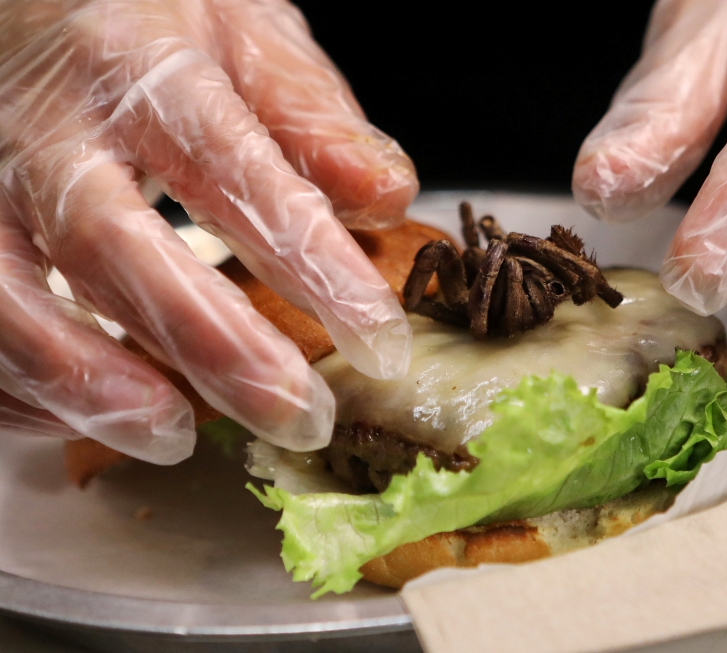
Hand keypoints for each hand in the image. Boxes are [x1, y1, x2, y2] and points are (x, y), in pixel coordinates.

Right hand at [0, 0, 417, 462]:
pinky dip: (22, 385)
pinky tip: (89, 416)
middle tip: (295, 414)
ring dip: (87, 380)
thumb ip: (311, 116)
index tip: (378, 343)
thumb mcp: (244, 31)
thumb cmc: (143, 18)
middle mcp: (45, 127)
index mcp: (140, 67)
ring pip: (4, 297)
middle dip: (209, 343)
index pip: (237, 175)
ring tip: (173, 435)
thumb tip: (385, 197)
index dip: (314, 267)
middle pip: (112, 245)